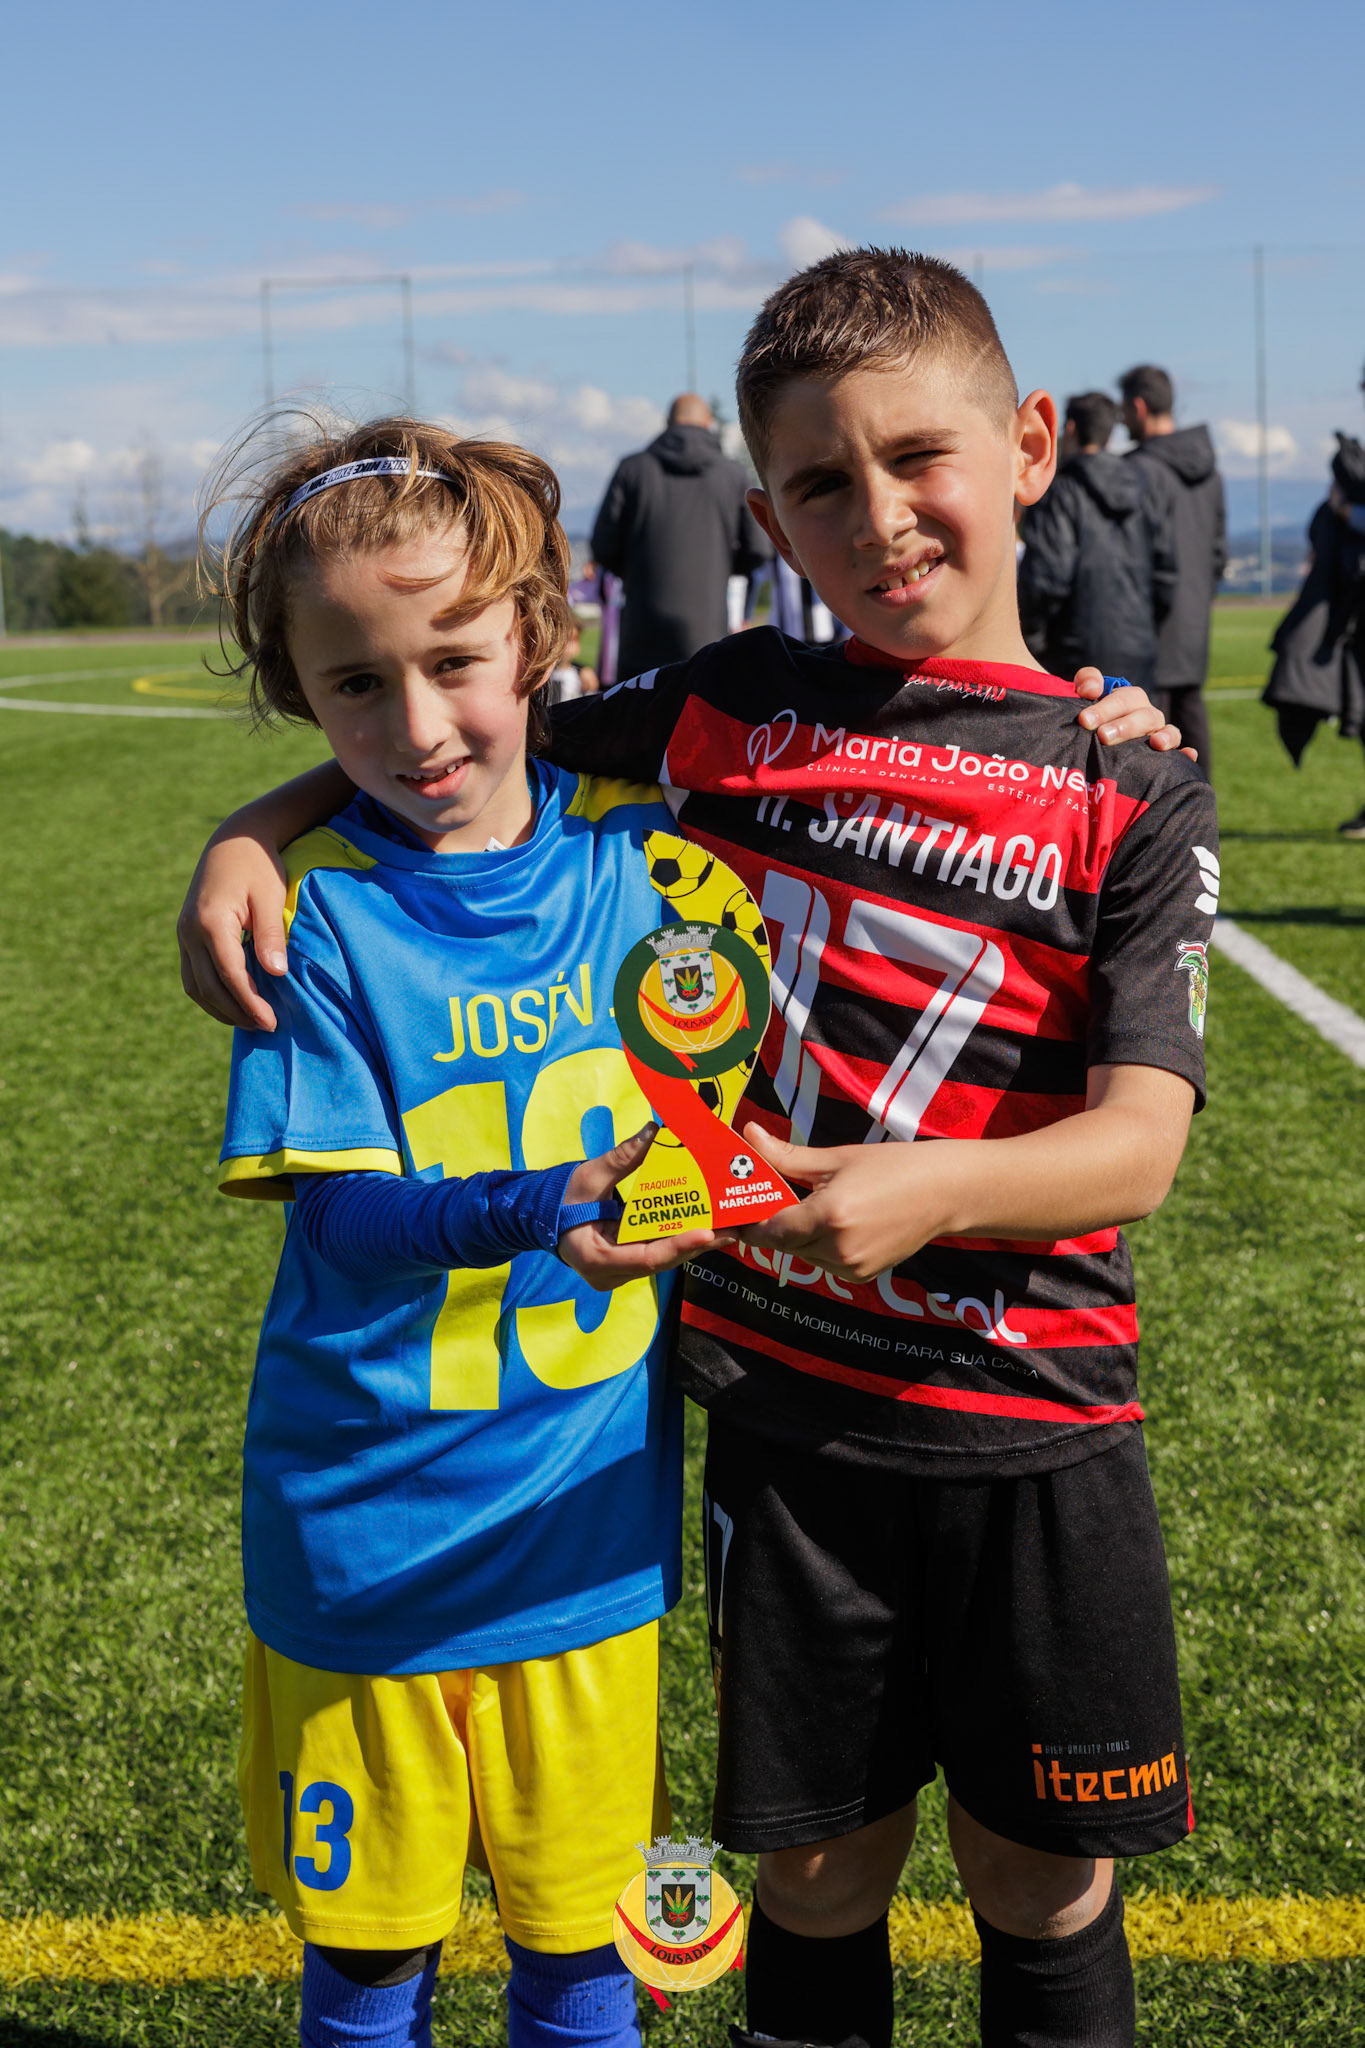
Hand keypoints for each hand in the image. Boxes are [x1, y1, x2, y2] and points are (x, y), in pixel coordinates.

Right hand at [177, 831, 290, 1030]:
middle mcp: (190, 931)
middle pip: (209, 987)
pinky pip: (193, 976)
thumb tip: (276, 974)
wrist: (233, 841)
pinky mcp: (186, 936)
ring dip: (220, 1009)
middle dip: (237, 1012)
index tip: (271, 1022)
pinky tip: (234, 1003)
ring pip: (195, 986)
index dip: (250, 1003)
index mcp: (211, 921)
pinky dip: (211, 995)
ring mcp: (184, 934)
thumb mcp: (270, 896)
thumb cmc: (258, 866)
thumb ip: (271, 934)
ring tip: (251, 1022)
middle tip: (267, 1027)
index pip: (230, 975)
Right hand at [558, 1125, 733, 1290]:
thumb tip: (653, 1130)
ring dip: (695, 1244)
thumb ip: (622, 1158)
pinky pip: (658, 1253)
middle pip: (662, 1261)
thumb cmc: (562, 1197)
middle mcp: (610, 1275)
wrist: (542, 1216)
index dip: (678, 1245)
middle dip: (698, 1244)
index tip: (707, 1232)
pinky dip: (680, 1239)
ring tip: (730, 1227)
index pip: (646, 1258)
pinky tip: (708, 1227)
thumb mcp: (590, 1176)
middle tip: (734, 1228)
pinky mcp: (627, 1265)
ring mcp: (619, 1273)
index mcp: (597, 1259)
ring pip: (664, 1260)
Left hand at [733, 1124, 962, 1283]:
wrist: (943, 1192)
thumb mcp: (836, 1158)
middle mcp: (837, 1248)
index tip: (740, 1208)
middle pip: (783, 1244)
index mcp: (828, 1215)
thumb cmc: (892, 1167)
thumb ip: (786, 1156)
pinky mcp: (863, 1276)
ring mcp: (852, 1267)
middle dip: (775, 1224)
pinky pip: (825, 1263)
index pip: (768, 1231)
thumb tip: (748, 1134)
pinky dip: (820, 1246)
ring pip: (803, 1255)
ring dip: (798, 1236)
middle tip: (775, 1198)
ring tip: (815, 1206)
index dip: (750, 1222)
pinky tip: (838, 1222)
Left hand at [1071, 666, 1197, 763]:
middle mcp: (1147, 716)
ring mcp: (1158, 735)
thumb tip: (1092, 690)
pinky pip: (1180, 754)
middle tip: (1104, 736)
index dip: (1105, 708)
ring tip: (1156, 743)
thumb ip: (1087, 681)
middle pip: (1144, 716)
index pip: (1123, 698)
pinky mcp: (1164, 757)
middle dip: (1125, 726)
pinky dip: (1186, 754)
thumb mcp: (1084, 694)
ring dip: (1164, 736)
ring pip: (1167, 732)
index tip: (1084, 720)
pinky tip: (1189, 756)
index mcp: (1130, 700)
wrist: (1095, 738)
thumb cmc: (1090, 716)